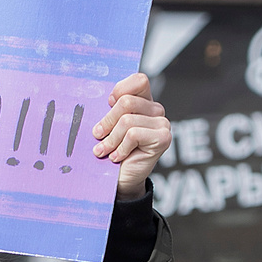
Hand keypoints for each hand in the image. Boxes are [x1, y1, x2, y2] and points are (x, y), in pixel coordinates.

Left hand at [92, 71, 170, 200]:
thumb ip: (110, 109)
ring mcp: (162, 124)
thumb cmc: (111, 151)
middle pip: (127, 102)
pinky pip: (133, 134)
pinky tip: (117, 157)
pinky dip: (120, 147)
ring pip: (127, 120)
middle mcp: (156, 110)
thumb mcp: (107, 126)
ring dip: (111, 139)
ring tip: (105, 151)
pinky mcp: (163, 139)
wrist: (119, 180)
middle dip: (107, 121)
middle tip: (98, 136)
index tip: (108, 105)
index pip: (139, 80)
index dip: (120, 90)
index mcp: (144, 102)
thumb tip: (101, 97)